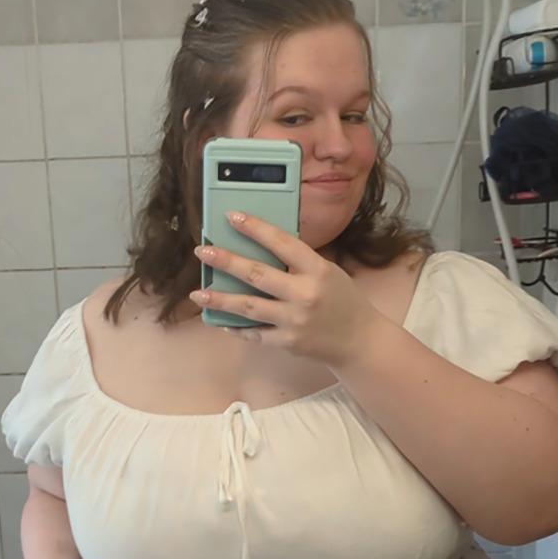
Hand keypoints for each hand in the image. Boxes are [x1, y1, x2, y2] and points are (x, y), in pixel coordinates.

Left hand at [189, 211, 377, 367]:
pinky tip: (220, 321)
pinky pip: (255, 334)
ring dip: (220, 300)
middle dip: (226, 261)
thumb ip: (299, 263)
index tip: (232, 216)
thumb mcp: (328, 272)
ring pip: (249, 307)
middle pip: (257, 274)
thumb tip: (261, 248)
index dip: (255, 228)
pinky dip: (237, 328)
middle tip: (202, 251)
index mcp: (316, 270)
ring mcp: (294, 321)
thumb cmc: (343, 301)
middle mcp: (304, 294)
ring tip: (197, 294)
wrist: (360, 341)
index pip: (282, 243)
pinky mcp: (287, 342)